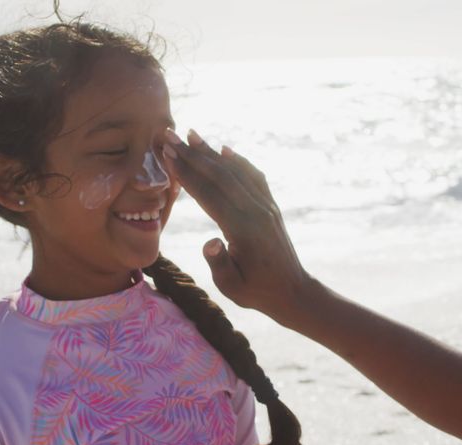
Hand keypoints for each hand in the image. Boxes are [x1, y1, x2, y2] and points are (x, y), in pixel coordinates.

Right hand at [162, 129, 317, 324]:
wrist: (292, 291)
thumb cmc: (257, 292)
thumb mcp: (232, 287)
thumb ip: (219, 263)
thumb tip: (209, 242)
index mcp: (243, 229)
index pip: (209, 195)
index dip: (187, 174)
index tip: (168, 154)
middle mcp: (256, 211)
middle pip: (220, 176)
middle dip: (193, 154)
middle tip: (170, 136)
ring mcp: (266, 206)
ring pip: (236, 172)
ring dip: (212, 153)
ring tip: (192, 135)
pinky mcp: (271, 206)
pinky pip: (254, 177)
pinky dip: (238, 161)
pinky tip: (225, 150)